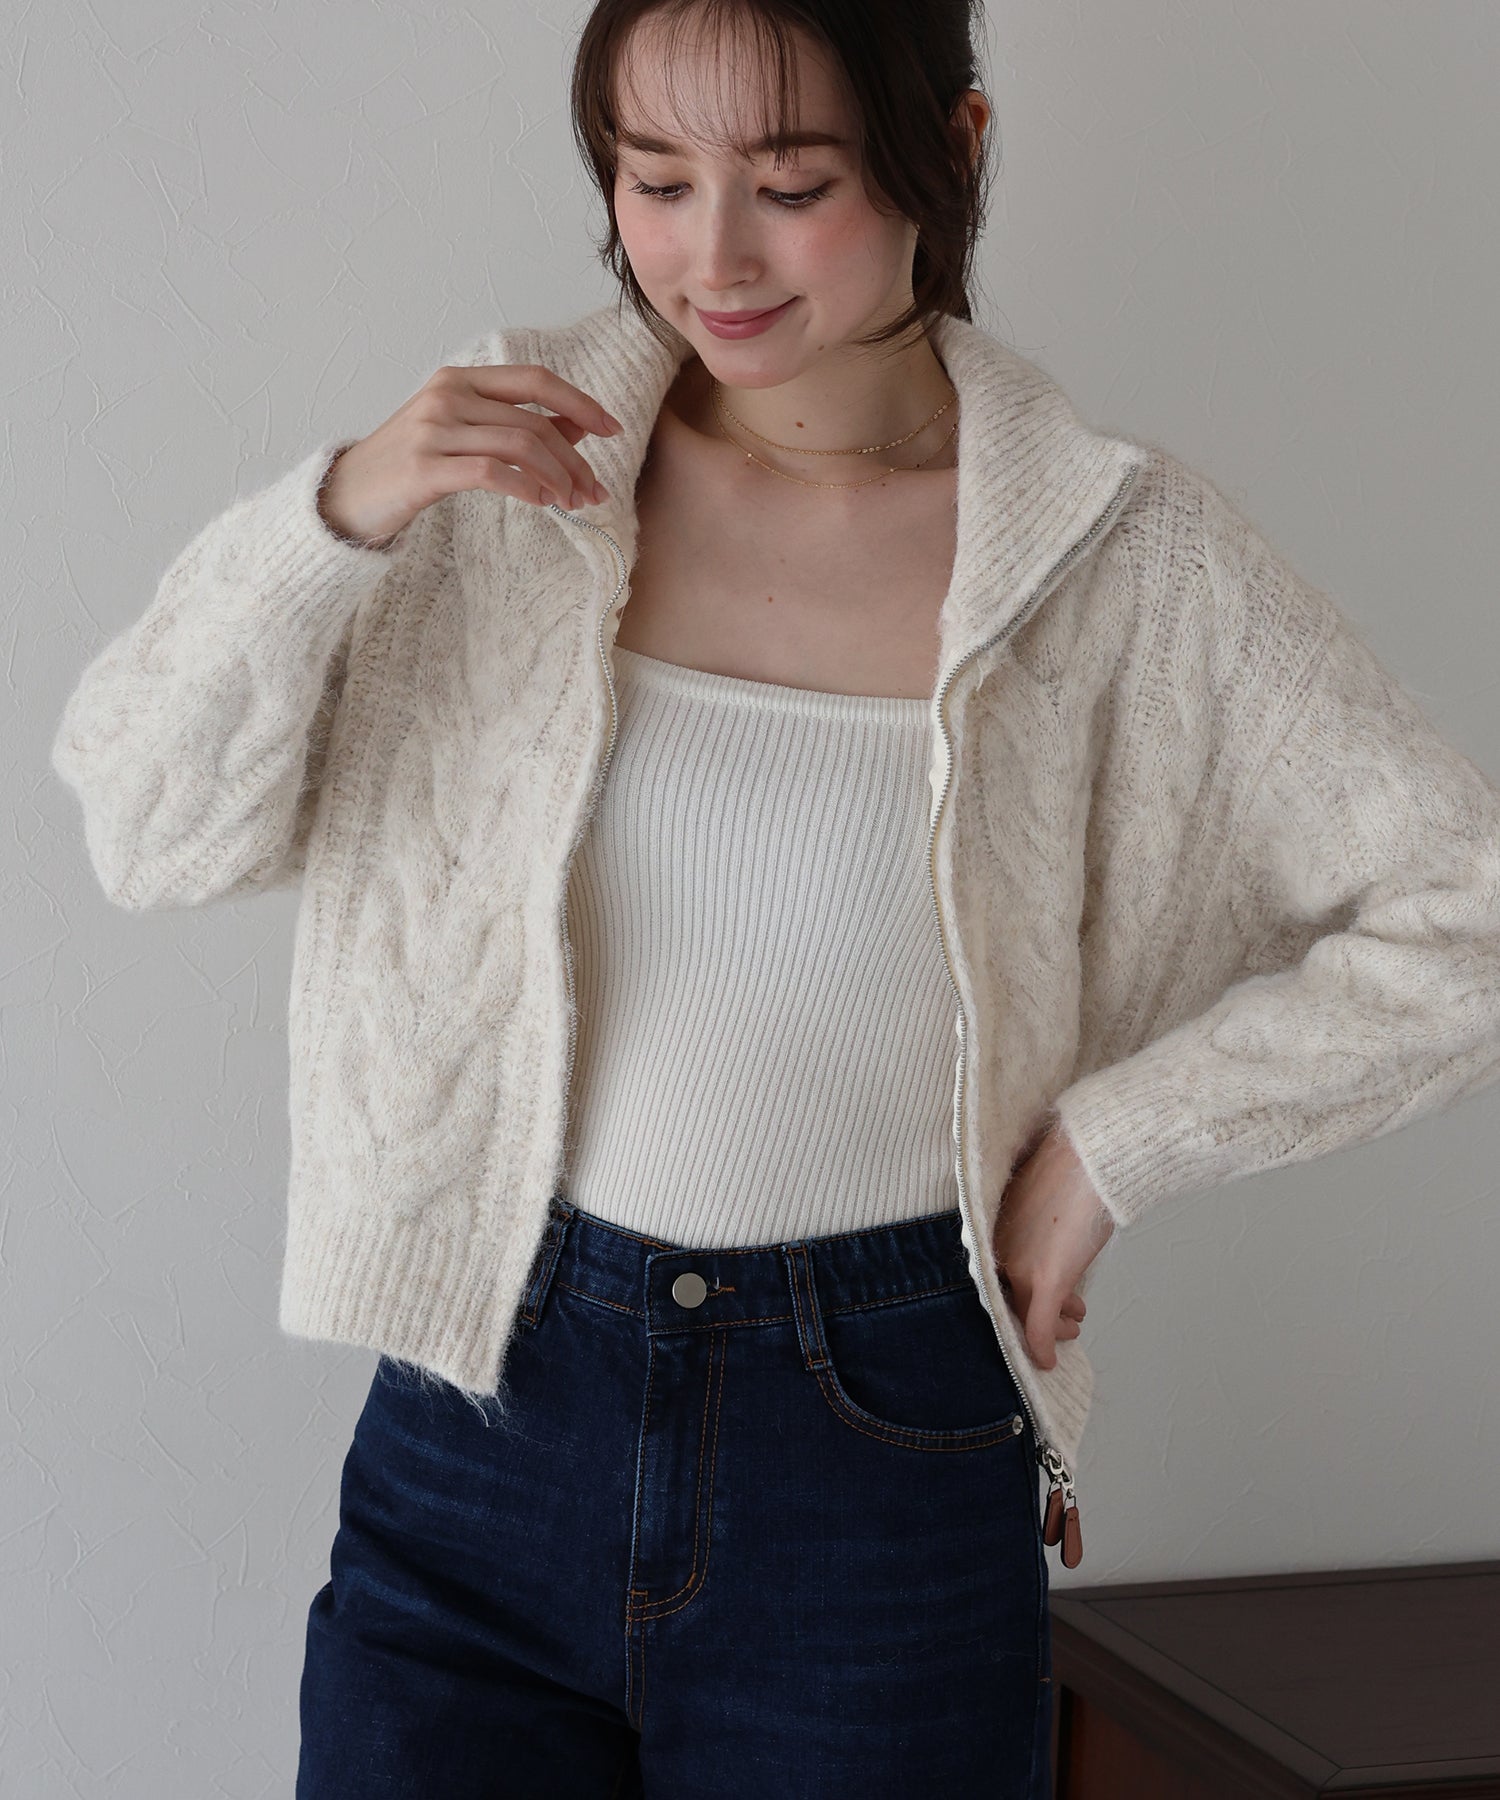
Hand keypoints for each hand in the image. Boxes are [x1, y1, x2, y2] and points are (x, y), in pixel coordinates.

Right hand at [316, 362, 625, 546]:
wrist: (347, 494)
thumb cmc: (410, 466)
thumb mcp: (464, 435)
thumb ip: (515, 425)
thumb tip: (577, 428)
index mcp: (460, 380)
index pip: (535, 379)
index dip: (580, 403)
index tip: (612, 429)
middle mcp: (447, 395)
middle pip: (535, 419)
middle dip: (575, 458)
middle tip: (594, 490)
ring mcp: (433, 429)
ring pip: (519, 444)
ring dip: (557, 477)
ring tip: (573, 502)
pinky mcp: (424, 468)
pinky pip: (491, 472)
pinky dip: (525, 487)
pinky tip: (541, 503)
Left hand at [991, 1119, 1114, 1370]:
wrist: (1089, 1158)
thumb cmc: (1071, 1170)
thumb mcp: (1040, 1200)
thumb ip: (1032, 1226)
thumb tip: (1046, 1242)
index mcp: (992, 1227)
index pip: (996, 1272)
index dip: (1014, 1293)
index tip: (1031, 1302)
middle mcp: (998, 1249)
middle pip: (1010, 1295)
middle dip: (1036, 1312)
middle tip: (1063, 1319)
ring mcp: (1021, 1267)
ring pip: (1028, 1314)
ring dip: (1052, 1325)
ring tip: (1075, 1322)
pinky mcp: (1047, 1281)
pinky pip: (1040, 1327)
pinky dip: (1043, 1346)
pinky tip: (1049, 1360)